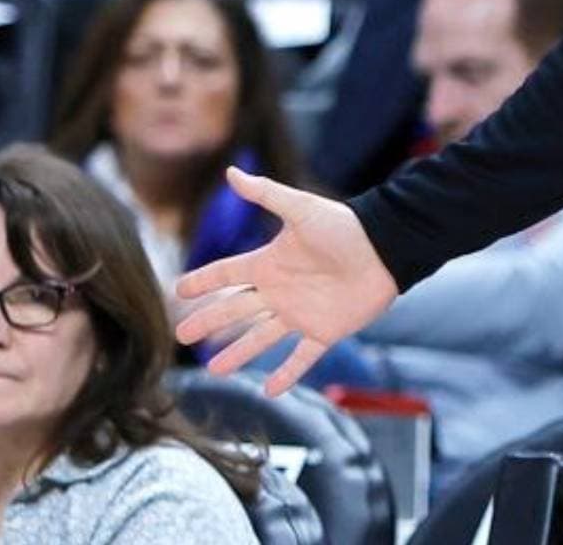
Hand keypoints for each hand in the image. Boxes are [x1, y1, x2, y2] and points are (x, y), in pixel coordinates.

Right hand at [174, 169, 397, 395]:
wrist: (386, 248)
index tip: (176, 291)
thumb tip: (231, 172)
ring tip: (215, 369)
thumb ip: (266, 194)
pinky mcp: (325, 330)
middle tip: (181, 336)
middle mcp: (280, 291)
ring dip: (238, 353)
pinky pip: (302, 357)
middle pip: (235, 310)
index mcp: (270, 263)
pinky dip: (287, 373)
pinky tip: (269, 390)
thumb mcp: (301, 209)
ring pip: (261, 337)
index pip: (227, 274)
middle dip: (209, 322)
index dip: (203, 281)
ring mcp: (301, 312)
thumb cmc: (344, 226)